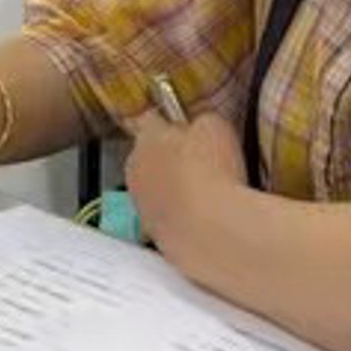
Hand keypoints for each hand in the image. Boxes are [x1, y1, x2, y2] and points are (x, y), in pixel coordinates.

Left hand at [124, 111, 247, 254]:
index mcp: (147, 136)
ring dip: (172, 188)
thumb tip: (200, 126)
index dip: (169, 121)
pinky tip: (202, 215)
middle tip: (201, 160)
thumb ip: (202, 121)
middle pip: (148, 155)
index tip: (185, 125)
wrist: (207, 228)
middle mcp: (135, 168)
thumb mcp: (216, 127)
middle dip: (168, 156)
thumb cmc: (210, 171)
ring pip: (154, 187)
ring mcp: (140, 203)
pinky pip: (164, 214)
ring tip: (205, 192)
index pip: (151, 119)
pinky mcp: (151, 232)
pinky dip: (179, 214)